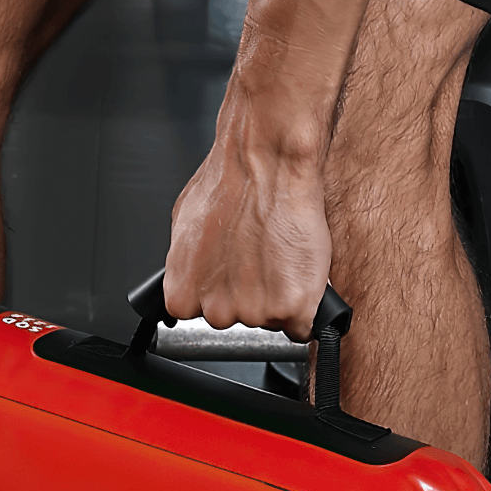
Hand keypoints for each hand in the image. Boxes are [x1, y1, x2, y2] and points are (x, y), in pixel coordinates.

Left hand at [163, 123, 331, 342]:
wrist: (265, 165)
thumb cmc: (226, 185)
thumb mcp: (183, 229)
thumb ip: (188, 265)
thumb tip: (193, 273)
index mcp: (182, 296)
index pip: (202, 318)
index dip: (223, 292)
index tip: (233, 275)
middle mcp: (214, 311)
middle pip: (239, 321)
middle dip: (250, 295)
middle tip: (259, 259)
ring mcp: (253, 313)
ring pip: (271, 320)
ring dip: (280, 296)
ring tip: (279, 255)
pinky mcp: (292, 308)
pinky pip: (304, 325)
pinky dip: (308, 306)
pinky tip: (300, 274)